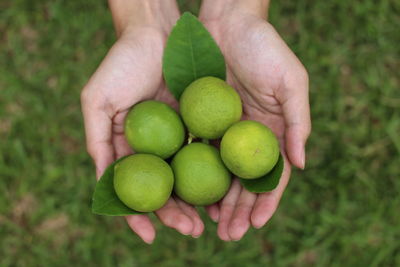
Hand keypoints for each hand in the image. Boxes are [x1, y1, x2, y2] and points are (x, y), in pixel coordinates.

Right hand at [81, 1, 202, 243]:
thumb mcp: (97, 101)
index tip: (151, 235)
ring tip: (211, 222)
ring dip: (199, 202)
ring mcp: (179, 139)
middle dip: (177, 214)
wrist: (156, 33)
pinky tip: (226, 190)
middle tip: (192, 231)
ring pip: (189, 178)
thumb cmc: (120, 64)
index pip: (134, 189)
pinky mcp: (201, 126)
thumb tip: (102, 183)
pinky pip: (209, 154)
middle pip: (165, 189)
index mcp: (128, 148)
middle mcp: (155, 149)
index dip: (140, 214)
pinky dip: (216, 174)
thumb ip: (96, 141)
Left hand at [199, 1, 310, 240]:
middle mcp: (247, 135)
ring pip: (219, 173)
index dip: (266, 201)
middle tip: (228, 234)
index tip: (257, 224)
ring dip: (215, 200)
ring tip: (208, 225)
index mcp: (272, 130)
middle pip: (243, 181)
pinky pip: (196, 151)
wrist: (228, 21)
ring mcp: (223, 130)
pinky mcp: (199, 120)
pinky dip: (193, 174)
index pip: (271, 174)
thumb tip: (301, 165)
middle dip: (238, 210)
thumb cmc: (265, 47)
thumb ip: (299, 123)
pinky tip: (187, 194)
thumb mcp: (292, 82)